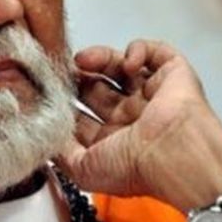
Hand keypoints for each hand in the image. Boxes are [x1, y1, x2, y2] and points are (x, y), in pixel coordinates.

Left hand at [57, 39, 221, 212]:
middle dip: (79, 78)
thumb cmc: (136, 168)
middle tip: (64, 71)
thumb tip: (45, 139)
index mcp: (115, 141)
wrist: (175, 154)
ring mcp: (152, 95)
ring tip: (84, 60)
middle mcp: (133, 118)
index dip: (65, 102)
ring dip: (100, 58)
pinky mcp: (172, 74)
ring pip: (120, 67)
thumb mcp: (83, 170)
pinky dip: (138, 50)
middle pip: (98, 88)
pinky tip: (128, 63)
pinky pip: (154, 52)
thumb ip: (61, 154)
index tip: (48, 91)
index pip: (84, 116)